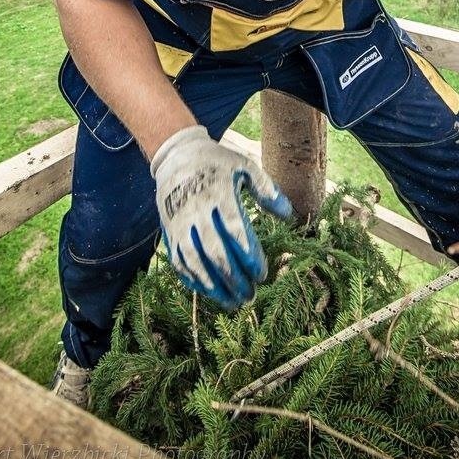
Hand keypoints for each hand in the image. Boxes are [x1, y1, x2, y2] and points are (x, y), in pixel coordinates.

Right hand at [150, 125, 291, 307]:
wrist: (176, 156)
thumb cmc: (217, 163)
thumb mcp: (244, 166)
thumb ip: (266, 188)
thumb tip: (288, 214)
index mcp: (219, 194)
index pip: (235, 230)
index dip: (249, 255)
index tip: (263, 273)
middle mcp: (197, 210)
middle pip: (215, 251)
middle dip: (234, 277)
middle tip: (250, 295)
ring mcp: (180, 223)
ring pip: (194, 261)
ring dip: (213, 285)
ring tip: (232, 302)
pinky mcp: (170, 231)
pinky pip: (178, 261)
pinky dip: (192, 279)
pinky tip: (208, 292)